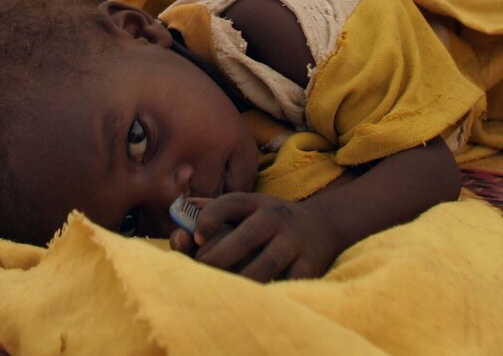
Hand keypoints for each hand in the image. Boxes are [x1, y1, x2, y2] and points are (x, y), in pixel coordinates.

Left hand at [170, 192, 341, 280]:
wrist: (323, 225)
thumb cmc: (272, 221)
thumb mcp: (249, 206)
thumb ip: (215, 208)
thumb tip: (179, 209)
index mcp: (257, 203)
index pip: (229, 203)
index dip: (209, 218)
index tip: (197, 237)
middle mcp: (276, 218)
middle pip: (245, 238)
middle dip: (218, 258)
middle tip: (203, 271)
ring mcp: (294, 242)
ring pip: (265, 265)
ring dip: (240, 280)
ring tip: (223, 289)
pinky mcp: (309, 265)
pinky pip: (286, 283)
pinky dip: (269, 292)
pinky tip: (252, 298)